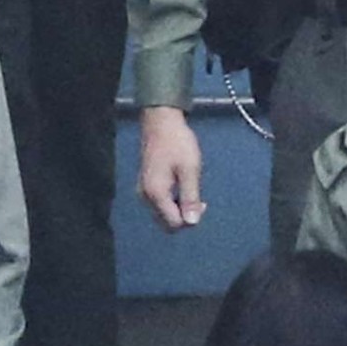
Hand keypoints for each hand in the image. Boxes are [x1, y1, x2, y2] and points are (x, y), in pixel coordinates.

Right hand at [137, 106, 206, 230]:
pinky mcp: (147, 186)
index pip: (174, 223)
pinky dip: (174, 203)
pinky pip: (161, 205)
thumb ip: (190, 197)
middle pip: (167, 223)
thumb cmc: (177, 143)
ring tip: (192, 191)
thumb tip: (192, 222)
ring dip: (180, 210)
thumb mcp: (189, 170)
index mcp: (156, 193)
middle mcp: (146, 196)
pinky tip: (183, 188)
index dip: (191, 219)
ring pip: (164, 215)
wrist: (161, 122)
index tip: (202, 203)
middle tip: (199, 201)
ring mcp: (144, 192)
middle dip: (185, 217)